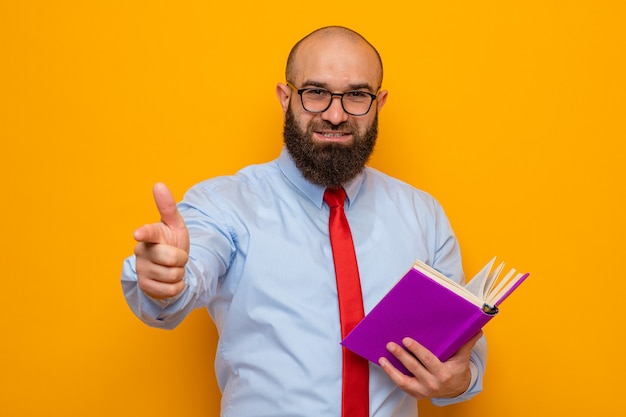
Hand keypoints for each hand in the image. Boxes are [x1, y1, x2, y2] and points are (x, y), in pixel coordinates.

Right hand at [133, 183, 189, 298]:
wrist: (170, 267)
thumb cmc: (171, 242)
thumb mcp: (175, 225)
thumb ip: (168, 207)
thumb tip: (158, 184)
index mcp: (150, 234)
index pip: (149, 232)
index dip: (145, 233)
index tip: (138, 233)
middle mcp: (141, 251)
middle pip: (172, 258)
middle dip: (181, 259)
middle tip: (176, 257)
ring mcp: (141, 269)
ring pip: (172, 275)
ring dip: (178, 273)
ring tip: (171, 268)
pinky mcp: (144, 286)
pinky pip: (171, 289)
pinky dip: (176, 286)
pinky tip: (169, 280)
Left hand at [379, 331, 482, 399]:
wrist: (456, 390)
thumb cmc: (457, 370)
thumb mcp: (463, 357)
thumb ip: (467, 342)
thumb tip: (477, 328)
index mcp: (444, 373)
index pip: (428, 360)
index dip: (416, 350)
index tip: (406, 340)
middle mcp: (433, 383)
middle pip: (414, 368)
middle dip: (401, 356)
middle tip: (390, 345)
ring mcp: (424, 390)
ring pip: (404, 380)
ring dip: (391, 369)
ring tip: (383, 358)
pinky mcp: (417, 394)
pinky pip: (402, 386)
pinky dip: (393, 376)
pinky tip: (385, 366)